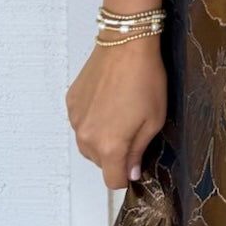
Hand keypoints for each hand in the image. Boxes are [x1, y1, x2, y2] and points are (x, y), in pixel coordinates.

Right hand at [65, 39, 166, 188]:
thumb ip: (139, 151)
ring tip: (120, 112)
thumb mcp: (154, 120)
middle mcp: (86, 137)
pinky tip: (108, 101)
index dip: (127, 175)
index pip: (113, 180)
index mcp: (109, 146)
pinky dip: (92, 119)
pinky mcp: (71, 103)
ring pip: (88, 143)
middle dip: (115, 154)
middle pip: (100, 162)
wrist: (125, 44)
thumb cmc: (144, 78)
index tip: (135, 164)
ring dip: (102, 137)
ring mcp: (75, 119)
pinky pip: (81, 122)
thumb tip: (131, 172)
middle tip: (133, 128)